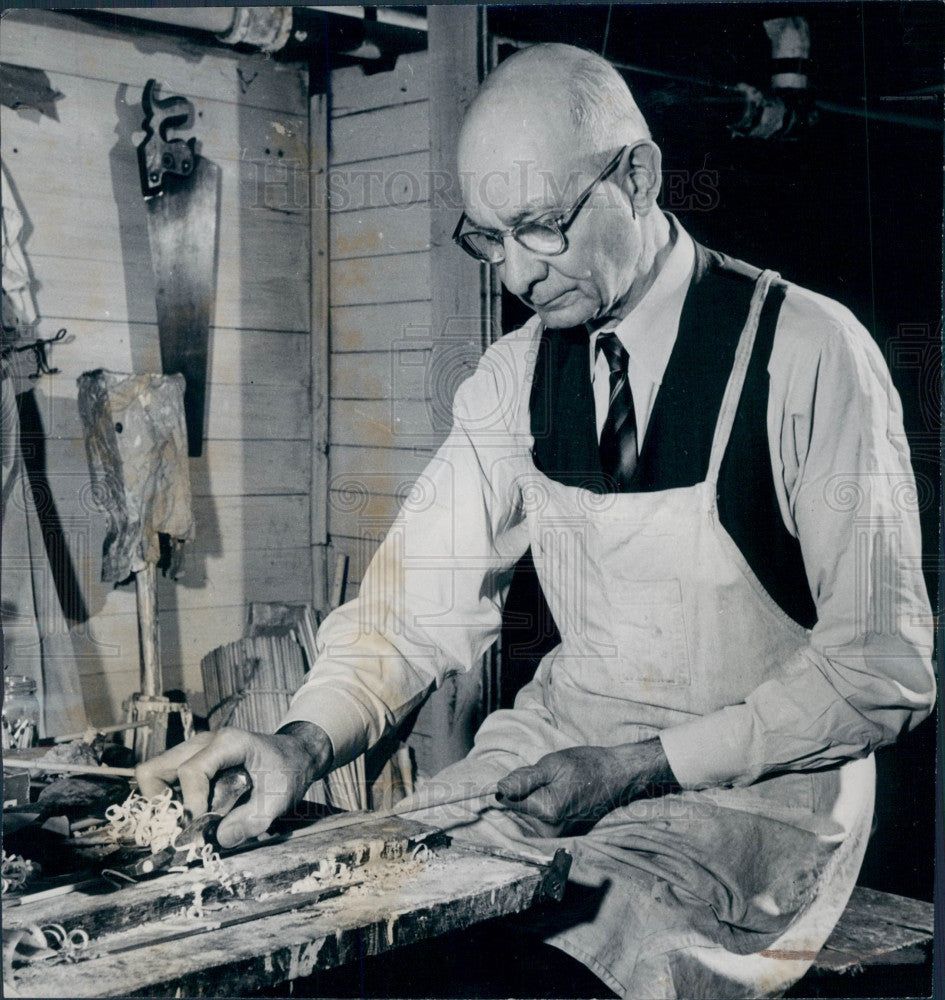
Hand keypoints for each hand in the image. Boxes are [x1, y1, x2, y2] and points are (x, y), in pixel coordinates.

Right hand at [135, 723, 332, 847]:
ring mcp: (194, 751)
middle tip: (180, 828)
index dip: (191, 803)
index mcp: (227, 743)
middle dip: (160, 805)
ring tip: (186, 824)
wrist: (294, 755)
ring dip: (162, 805)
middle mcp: (203, 742)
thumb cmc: (287, 771)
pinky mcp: (192, 762)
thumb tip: (218, 840)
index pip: (191, 771)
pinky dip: (170, 802)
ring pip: (154, 775)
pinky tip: (193, 816)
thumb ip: (252, 820)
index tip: (201, 827)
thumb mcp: (279, 799)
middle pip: (155, 769)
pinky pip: (165, 781)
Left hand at [495, 738, 675, 826]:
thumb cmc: (586, 765)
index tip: (529, 773)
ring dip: (536, 795)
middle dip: (527, 789)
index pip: (508, 799)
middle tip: (548, 776)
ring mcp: (558, 834)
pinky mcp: (563, 833)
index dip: (515, 782)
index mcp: (546, 812)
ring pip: (530, 811)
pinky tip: (562, 793)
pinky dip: (546, 802)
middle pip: (518, 807)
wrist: (616, 775)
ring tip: (558, 784)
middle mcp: (550, 830)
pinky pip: (541, 816)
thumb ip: (524, 779)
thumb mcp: (552, 764)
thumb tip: (498, 789)